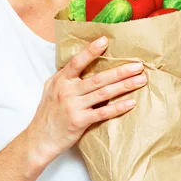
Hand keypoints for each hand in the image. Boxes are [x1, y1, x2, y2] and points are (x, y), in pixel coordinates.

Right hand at [27, 36, 147, 162]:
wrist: (39, 139)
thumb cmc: (48, 114)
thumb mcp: (51, 89)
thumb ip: (65, 77)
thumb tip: (82, 63)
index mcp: (60, 80)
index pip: (77, 62)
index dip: (90, 51)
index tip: (104, 41)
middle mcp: (66, 91)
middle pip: (98, 78)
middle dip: (120, 71)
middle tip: (138, 65)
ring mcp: (73, 106)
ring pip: (103, 93)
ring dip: (124, 86)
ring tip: (140, 80)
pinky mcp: (79, 121)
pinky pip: (102, 113)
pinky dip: (118, 108)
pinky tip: (131, 102)